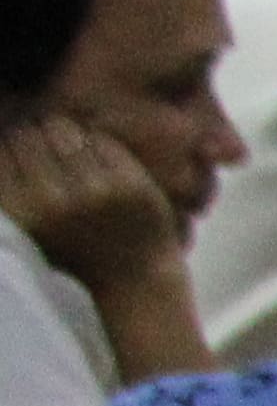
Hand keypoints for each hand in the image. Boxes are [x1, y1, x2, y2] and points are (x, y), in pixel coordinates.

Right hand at [0, 113, 185, 304]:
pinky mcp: (129, 182)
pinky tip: (93, 155)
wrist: (134, 277)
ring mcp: (94, 190)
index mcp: (23, 213)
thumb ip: (9, 191)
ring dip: (61, 131)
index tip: (21, 153)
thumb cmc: (74, 250)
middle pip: (27, 135)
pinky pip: (99, 139)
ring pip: (61, 128)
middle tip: (44, 147)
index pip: (0, 152)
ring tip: (66, 145)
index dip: (10, 147)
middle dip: (33, 136)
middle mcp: (54, 200)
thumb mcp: (30, 228)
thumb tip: (1, 144)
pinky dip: (93, 141)